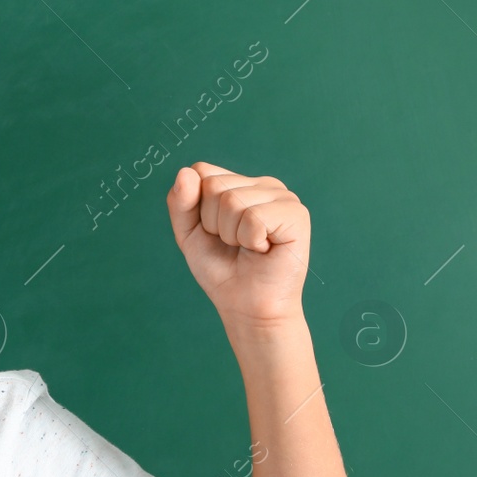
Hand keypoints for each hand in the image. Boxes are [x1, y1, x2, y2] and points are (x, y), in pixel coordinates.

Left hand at [166, 162, 308, 327]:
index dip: (197, 208)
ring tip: (249, 247)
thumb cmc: (221, 268)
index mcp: (240, 182)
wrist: (245, 305)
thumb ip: (180, 201)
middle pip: (214, 185)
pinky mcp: (296, 214)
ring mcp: (283, 197)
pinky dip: (250, 240)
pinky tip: (264, 249)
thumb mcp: (188, 232)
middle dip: (213, 223)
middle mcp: (264, 184)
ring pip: (232, 200)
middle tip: (234, 244)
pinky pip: (254, 217)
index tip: (214, 231)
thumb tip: (186, 172)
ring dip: (231, 234)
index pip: (201, 171)